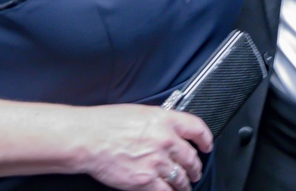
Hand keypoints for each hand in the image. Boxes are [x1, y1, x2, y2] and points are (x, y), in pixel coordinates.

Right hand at [79, 105, 211, 190]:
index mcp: (166, 120)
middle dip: (196, 167)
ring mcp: (157, 161)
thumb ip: (160, 122)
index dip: (205, 139)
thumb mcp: (142, 112)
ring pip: (181, 177)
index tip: (206, 145)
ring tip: (185, 185)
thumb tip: (170, 130)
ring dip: (185, 183)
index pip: (197, 129)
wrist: (89, 139)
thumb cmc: (108, 123)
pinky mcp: (146, 180)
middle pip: (191, 157)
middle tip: (196, 171)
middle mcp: (166, 140)